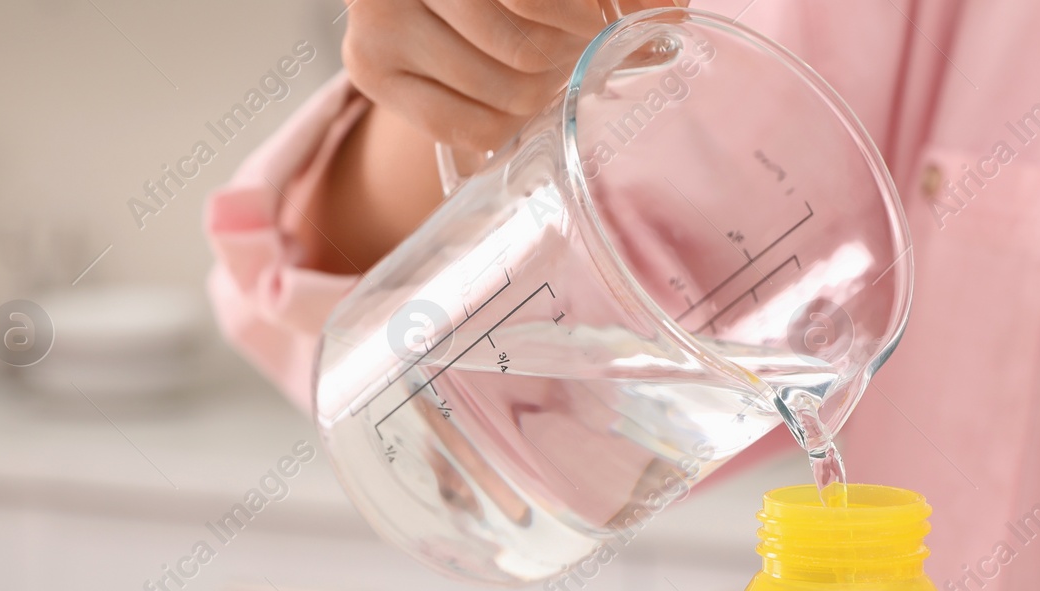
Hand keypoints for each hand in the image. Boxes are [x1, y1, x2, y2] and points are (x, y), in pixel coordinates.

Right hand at [339, 0, 670, 152]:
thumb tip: (671, 16)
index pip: (533, 2)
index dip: (579, 20)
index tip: (599, 27)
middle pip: (523, 47)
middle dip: (565, 61)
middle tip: (575, 57)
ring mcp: (378, 16)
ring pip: (500, 89)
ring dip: (541, 95)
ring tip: (546, 78)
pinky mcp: (368, 66)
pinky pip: (461, 124)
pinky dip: (503, 128)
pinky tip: (513, 108)